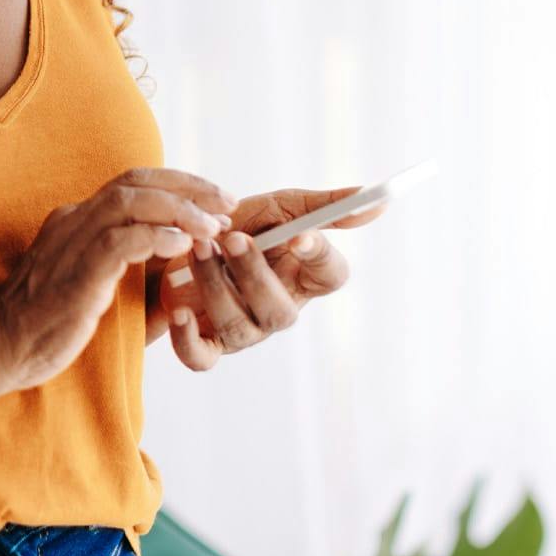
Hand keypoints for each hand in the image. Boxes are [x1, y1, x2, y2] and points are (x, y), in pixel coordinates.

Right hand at [0, 168, 236, 392]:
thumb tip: (188, 279)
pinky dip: (156, 237)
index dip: (179, 184)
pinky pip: (121, 241)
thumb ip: (139, 279)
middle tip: (227, 202)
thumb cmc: (50, 324)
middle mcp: (74, 219)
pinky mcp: (76, 271)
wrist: (2, 346)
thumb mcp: (101, 291)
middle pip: (136, 181)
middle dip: (188, 187)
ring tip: (212, 226)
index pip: (134, 183)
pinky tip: (181, 246)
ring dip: (179, 209)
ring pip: (130, 202)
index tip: (216, 200)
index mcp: (79, 219)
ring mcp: (72, 241)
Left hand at [149, 186, 388, 371]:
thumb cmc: (237, 225)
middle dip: (254, 274)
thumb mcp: (279, 208)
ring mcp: (243, 331)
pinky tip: (180, 310)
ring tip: (198, 248)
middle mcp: (277, 309)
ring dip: (215, 285)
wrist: (176, 239)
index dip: (318, 258)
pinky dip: (189, 339)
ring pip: (238, 325)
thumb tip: (378, 198)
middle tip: (232, 238)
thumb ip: (324, 207)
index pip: (330, 275)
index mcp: (301, 277)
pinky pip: (201, 357)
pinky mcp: (204, 342)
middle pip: (280, 310)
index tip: (298, 235)